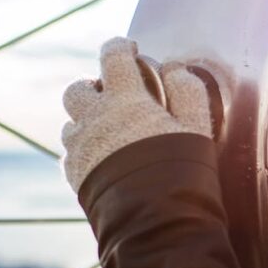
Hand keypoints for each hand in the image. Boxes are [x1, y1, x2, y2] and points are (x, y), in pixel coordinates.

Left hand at [61, 37, 211, 191]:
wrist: (154, 221)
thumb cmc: (181, 170)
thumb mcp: (197, 127)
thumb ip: (187, 91)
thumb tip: (174, 68)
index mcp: (125, 100)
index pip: (113, 56)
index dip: (120, 46)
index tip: (130, 49)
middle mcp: (94, 119)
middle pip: (77, 89)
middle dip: (93, 85)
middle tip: (113, 95)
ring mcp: (79, 148)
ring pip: (70, 122)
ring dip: (86, 120)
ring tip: (110, 130)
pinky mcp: (73, 175)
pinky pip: (70, 153)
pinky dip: (83, 149)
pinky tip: (103, 159)